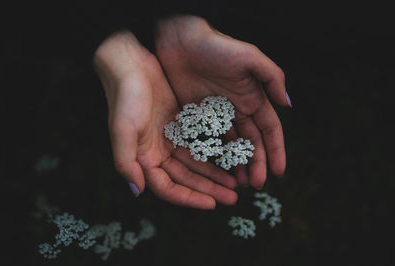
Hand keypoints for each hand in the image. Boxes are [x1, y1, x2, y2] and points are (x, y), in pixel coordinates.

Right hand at [93, 31, 236, 208]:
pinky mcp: (179, 125)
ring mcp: (168, 140)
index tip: (212, 204)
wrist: (132, 65)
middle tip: (232, 198)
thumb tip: (137, 191)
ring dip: (213, 175)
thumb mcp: (122, 130)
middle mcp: (156, 154)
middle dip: (208, 190)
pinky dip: (212, 154)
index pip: (168, 188)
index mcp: (143, 159)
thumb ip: (126, 163)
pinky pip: (198, 145)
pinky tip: (227, 159)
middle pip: (186, 180)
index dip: (189, 198)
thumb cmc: (125, 96)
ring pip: (195, 165)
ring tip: (235, 183)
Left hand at [155, 15, 289, 187]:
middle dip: (256, 163)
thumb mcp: (249, 57)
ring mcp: (218, 114)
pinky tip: (216, 169)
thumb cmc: (217, 46)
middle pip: (251, 142)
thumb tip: (288, 103)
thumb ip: (271, 77)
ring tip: (238, 183)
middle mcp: (238, 109)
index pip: (269, 130)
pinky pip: (209, 140)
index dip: (276, 151)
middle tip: (254, 185)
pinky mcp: (199, 116)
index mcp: (253, 98)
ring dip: (237, 164)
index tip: (278, 173)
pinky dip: (215, 155)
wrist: (181, 41)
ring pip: (232, 145)